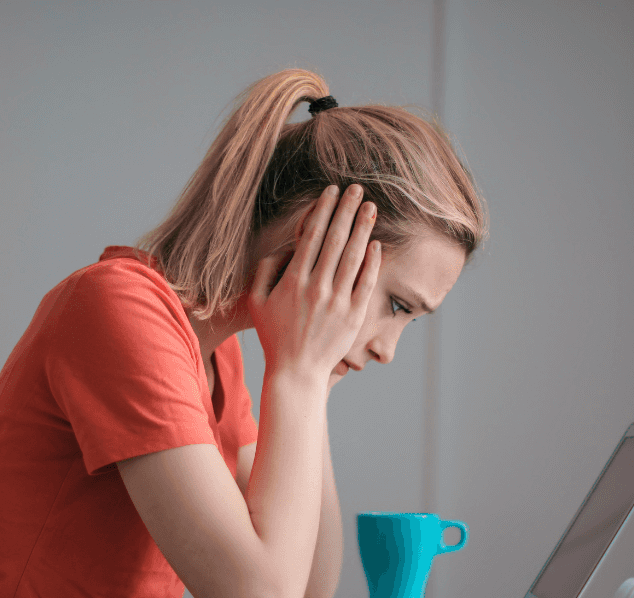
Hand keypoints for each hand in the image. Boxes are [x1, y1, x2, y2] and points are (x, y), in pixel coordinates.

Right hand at [249, 184, 381, 384]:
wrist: (296, 372)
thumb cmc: (274, 335)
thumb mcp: (257, 301)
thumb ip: (264, 271)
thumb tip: (283, 248)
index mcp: (293, 280)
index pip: (311, 236)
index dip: (323, 211)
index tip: (331, 191)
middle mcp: (317, 288)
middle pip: (335, 240)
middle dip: (346, 211)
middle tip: (357, 189)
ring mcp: (337, 302)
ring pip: (353, 257)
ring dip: (363, 229)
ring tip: (371, 207)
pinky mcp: (353, 316)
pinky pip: (366, 284)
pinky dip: (372, 262)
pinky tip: (377, 243)